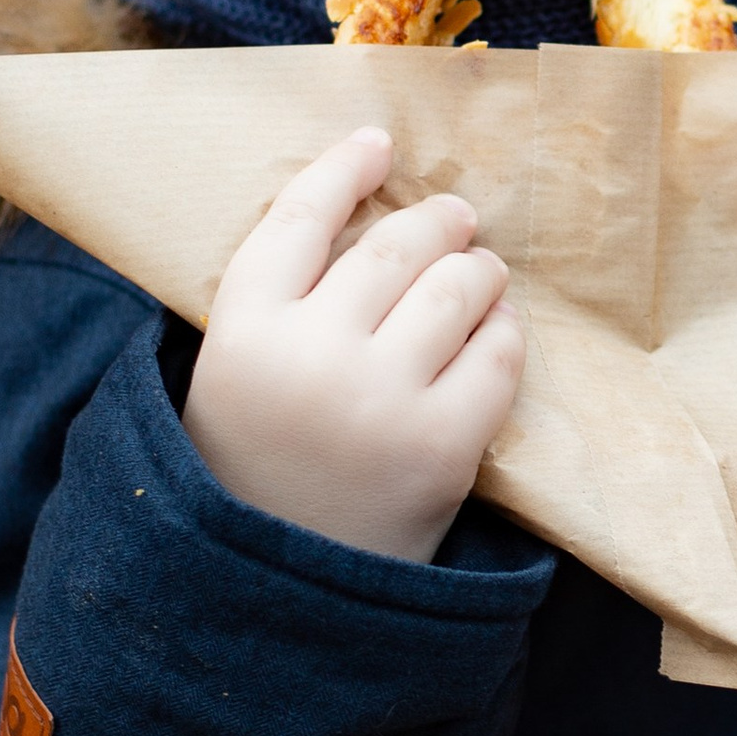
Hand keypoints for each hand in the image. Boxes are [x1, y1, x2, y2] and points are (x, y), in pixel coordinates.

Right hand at [182, 128, 524, 564]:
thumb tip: (368, 209)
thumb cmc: (257, 469)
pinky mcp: (442, 448)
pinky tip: (495, 333)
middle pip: (394, 245)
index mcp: (241, 332)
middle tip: (457, 218)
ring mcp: (379, 403)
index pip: (300, 216)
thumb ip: (282, 302)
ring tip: (481, 274)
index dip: (344, 168)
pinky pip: (498, 356)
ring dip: (479, 269)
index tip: (380, 142)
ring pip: (456, 288)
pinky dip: (504, 334)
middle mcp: (309, 357)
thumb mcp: (232, 377)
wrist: (276, 594)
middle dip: (438, 220)